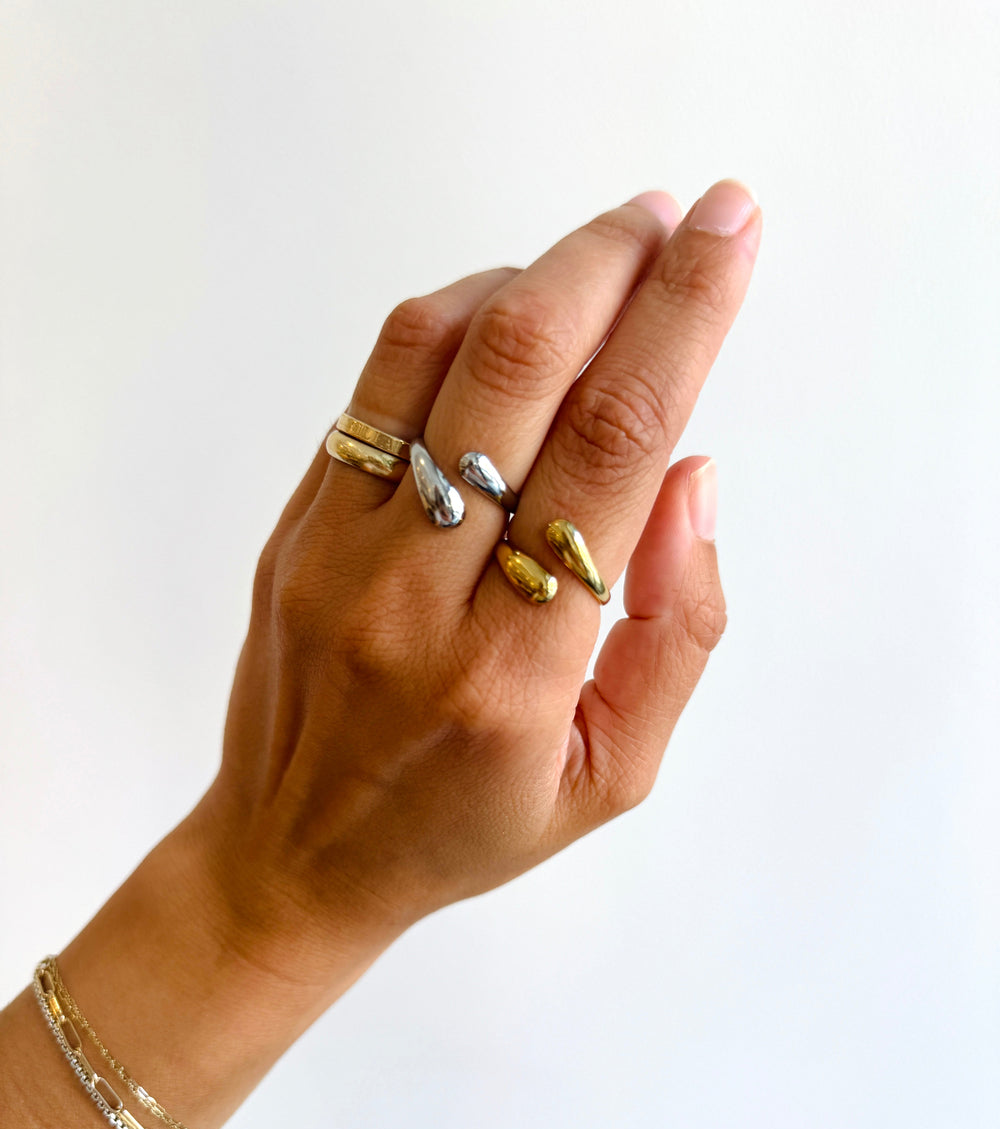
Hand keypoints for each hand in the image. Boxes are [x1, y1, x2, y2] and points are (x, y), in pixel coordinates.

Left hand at [195, 181, 760, 954]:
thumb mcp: (613, 775)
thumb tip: (693, 477)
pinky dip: (455, 321)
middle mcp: (418, 598)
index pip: (614, 451)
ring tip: (603, 261)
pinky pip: (376, 386)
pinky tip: (510, 320)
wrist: (294, 857)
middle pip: (523, 371)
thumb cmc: (463, 824)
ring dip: (535, 278)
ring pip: (436, 354)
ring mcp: (338, 554)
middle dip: (613, 263)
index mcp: (515, 670)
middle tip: (676, 217)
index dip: (681, 322)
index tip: (727, 237)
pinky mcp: (294, 528)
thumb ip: (677, 632)